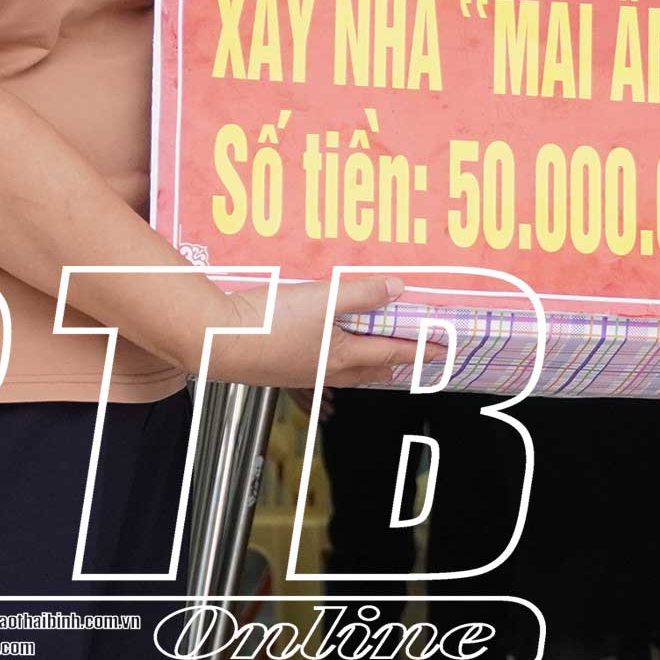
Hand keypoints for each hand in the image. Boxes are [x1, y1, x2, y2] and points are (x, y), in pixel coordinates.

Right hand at [203, 273, 440, 391]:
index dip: (421, 349)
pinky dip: (335, 355)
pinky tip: (325, 345)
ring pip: (345, 368)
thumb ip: (362, 293)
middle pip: (371, 368)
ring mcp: (303, 371)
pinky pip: (321, 364)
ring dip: (366, 361)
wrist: (216, 342)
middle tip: (414, 357)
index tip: (442, 351)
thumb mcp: (324, 299)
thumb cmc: (268, 324)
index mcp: (343, 357)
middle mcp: (326, 370)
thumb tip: (396, 289)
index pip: (393, 352)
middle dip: (395, 362)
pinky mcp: (282, 365)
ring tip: (375, 353)